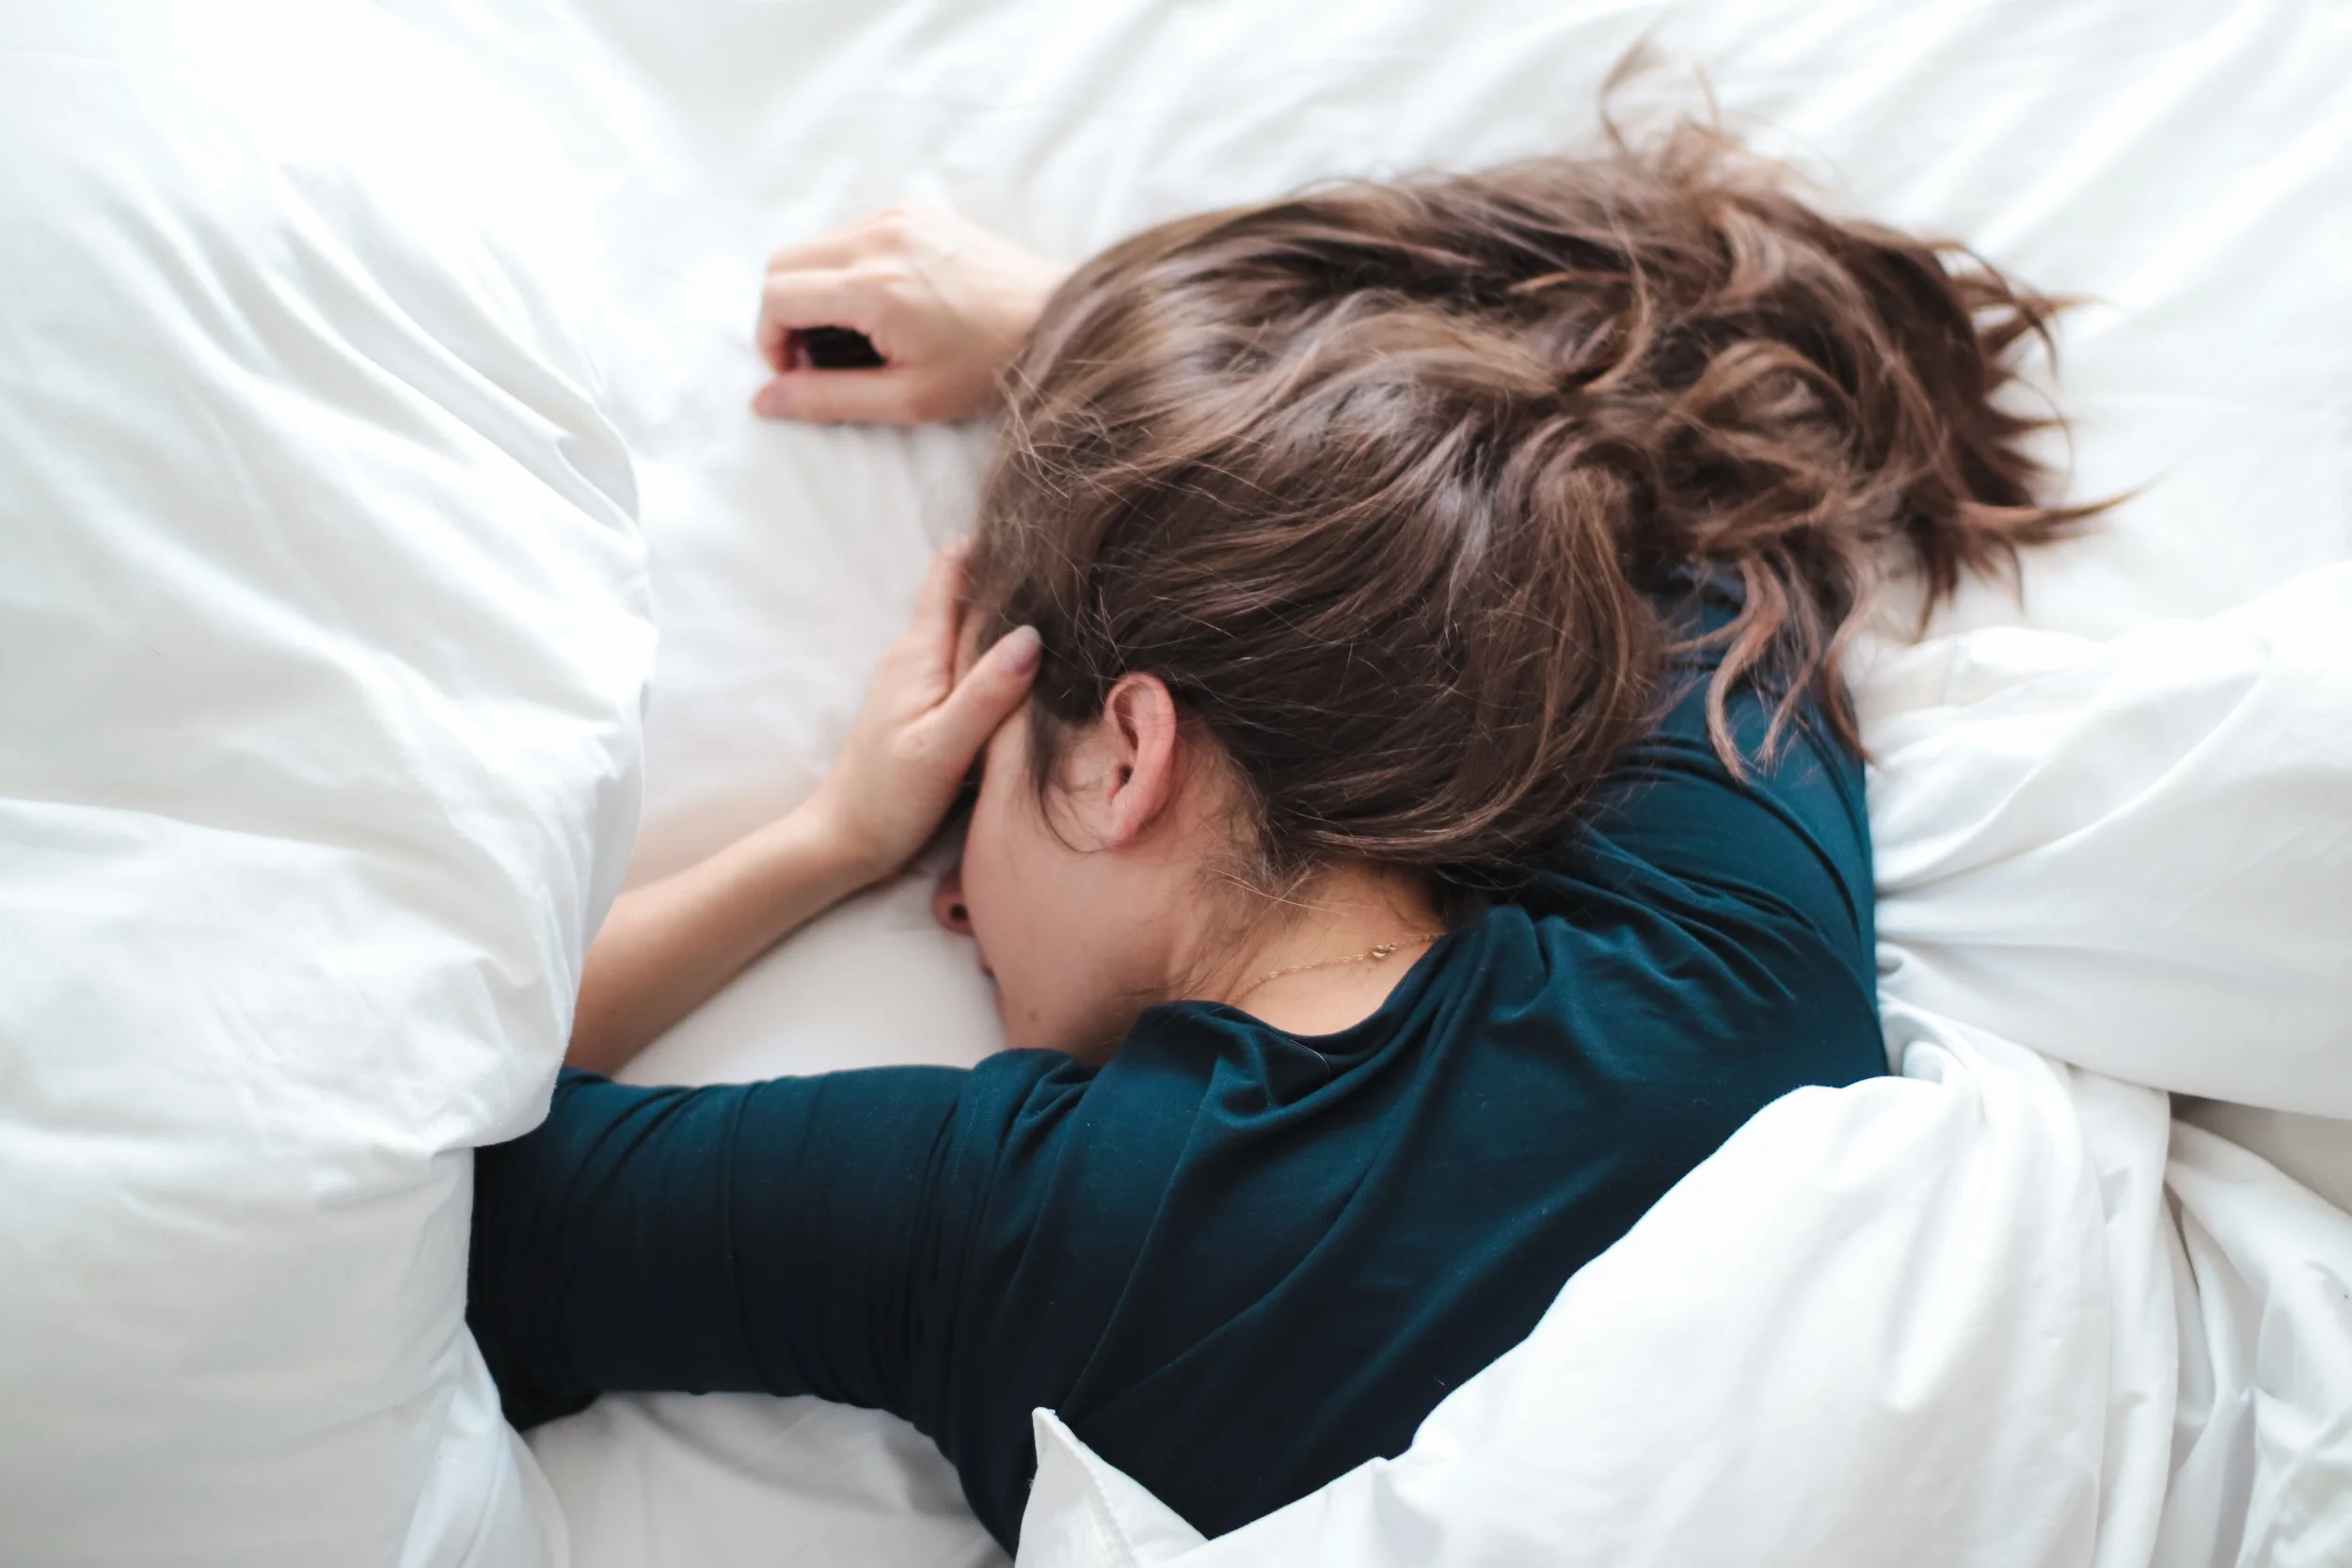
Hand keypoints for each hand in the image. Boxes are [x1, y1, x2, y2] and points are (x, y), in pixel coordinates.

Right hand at [752, 205, 1066, 423]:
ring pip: (813, 245)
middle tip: (816, 357)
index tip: (797, 372)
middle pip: (783, 263)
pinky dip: (843, 267)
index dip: (771, 341)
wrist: (1057, 322)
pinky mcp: (914, 211)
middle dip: (783, 313)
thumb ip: (829, 399)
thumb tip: (764, 401)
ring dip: (813, 289)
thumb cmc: (990, 367)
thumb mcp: (908, 399)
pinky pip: (849, 232)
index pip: (777, 295)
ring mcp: (898, 215)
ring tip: (851, 334)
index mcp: (874, 285)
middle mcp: (880, 236)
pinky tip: (877, 304)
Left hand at [802, 542, 1040, 881]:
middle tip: (1067, 557)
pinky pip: (969, 662)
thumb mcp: (942, 747)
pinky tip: (1029, 663)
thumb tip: (1030, 636)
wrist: (843, 841)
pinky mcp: (928, 707)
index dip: (988, 545)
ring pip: (969, 629)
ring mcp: (921, 680)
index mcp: (920, 652)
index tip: (1035, 527)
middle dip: (1007, 573)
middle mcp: (917, 655)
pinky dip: (997, 651)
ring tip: (1061, 599)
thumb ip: (985, 693)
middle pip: (966, 595)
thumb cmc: (888, 798)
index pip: (951, 574)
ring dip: (1005, 612)